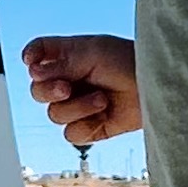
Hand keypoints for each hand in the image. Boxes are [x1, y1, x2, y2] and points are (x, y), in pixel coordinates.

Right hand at [21, 33, 140, 153]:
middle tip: (66, 88)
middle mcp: (69, 80)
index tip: (32, 60)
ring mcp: (78, 105)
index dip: (31, 57)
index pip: (37, 53)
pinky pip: (71, 133)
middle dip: (48, 90)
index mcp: (68, 55)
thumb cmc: (129, 61)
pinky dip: (86, 125)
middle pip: (37, 90)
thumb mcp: (93, 53)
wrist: (156, 87)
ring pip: (54, 114)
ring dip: (77, 107)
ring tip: (101, 98)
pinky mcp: (90, 127)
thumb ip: (61, 63)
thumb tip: (33, 72)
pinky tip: (104, 114)